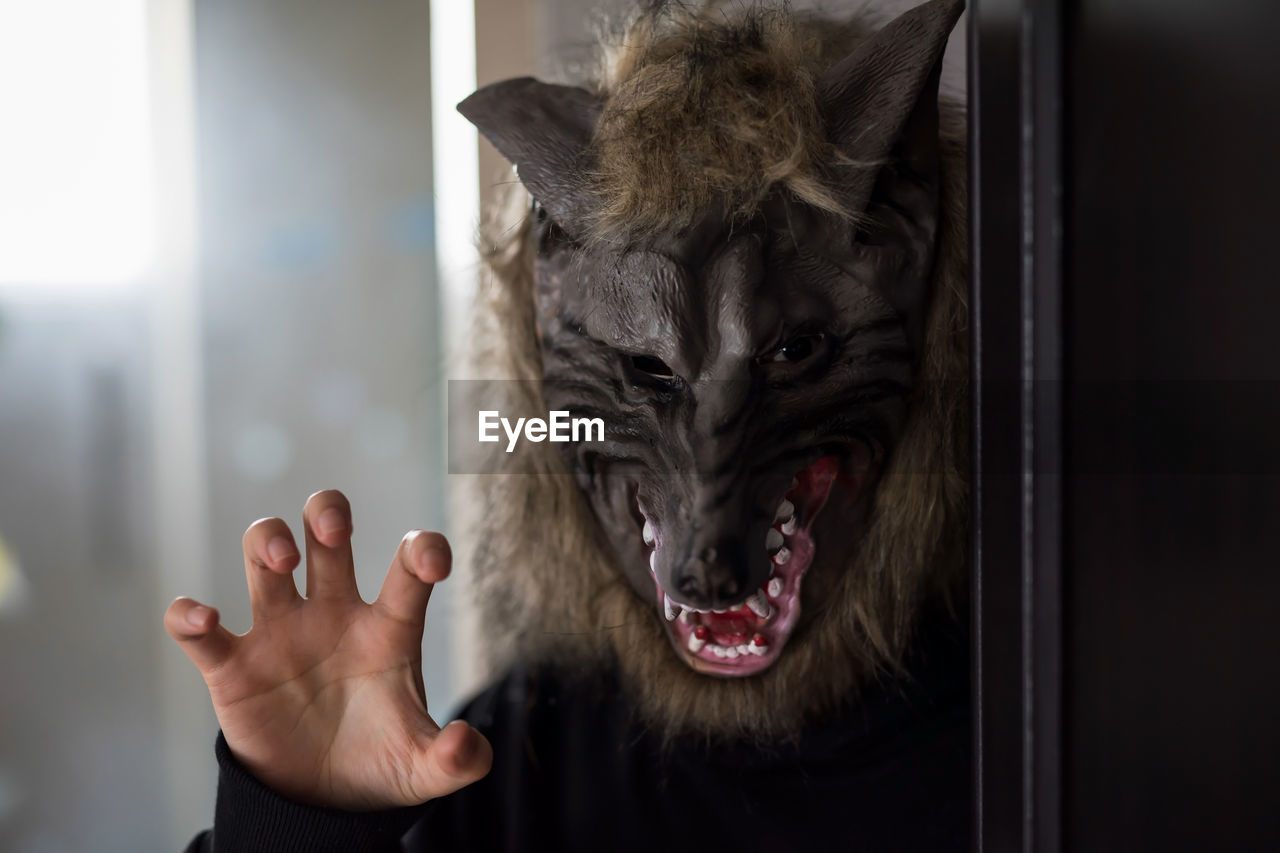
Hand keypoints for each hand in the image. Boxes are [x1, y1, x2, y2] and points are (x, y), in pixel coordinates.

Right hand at [164, 489, 491, 809]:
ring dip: (265, 539)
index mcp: (386, 629)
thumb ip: (457, 761)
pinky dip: (188, 616)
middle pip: (325, 531)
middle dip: (326, 512)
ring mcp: (281, 633)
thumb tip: (467, 747)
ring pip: (262, 552)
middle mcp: (333, 614)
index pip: (409, 568)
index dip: (424, 550)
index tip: (431, 561)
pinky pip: (198, 631)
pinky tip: (203, 619)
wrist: (320, 806)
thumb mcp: (424, 770)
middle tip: (333, 531)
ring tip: (282, 559)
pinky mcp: (233, 667)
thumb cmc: (378, 765)